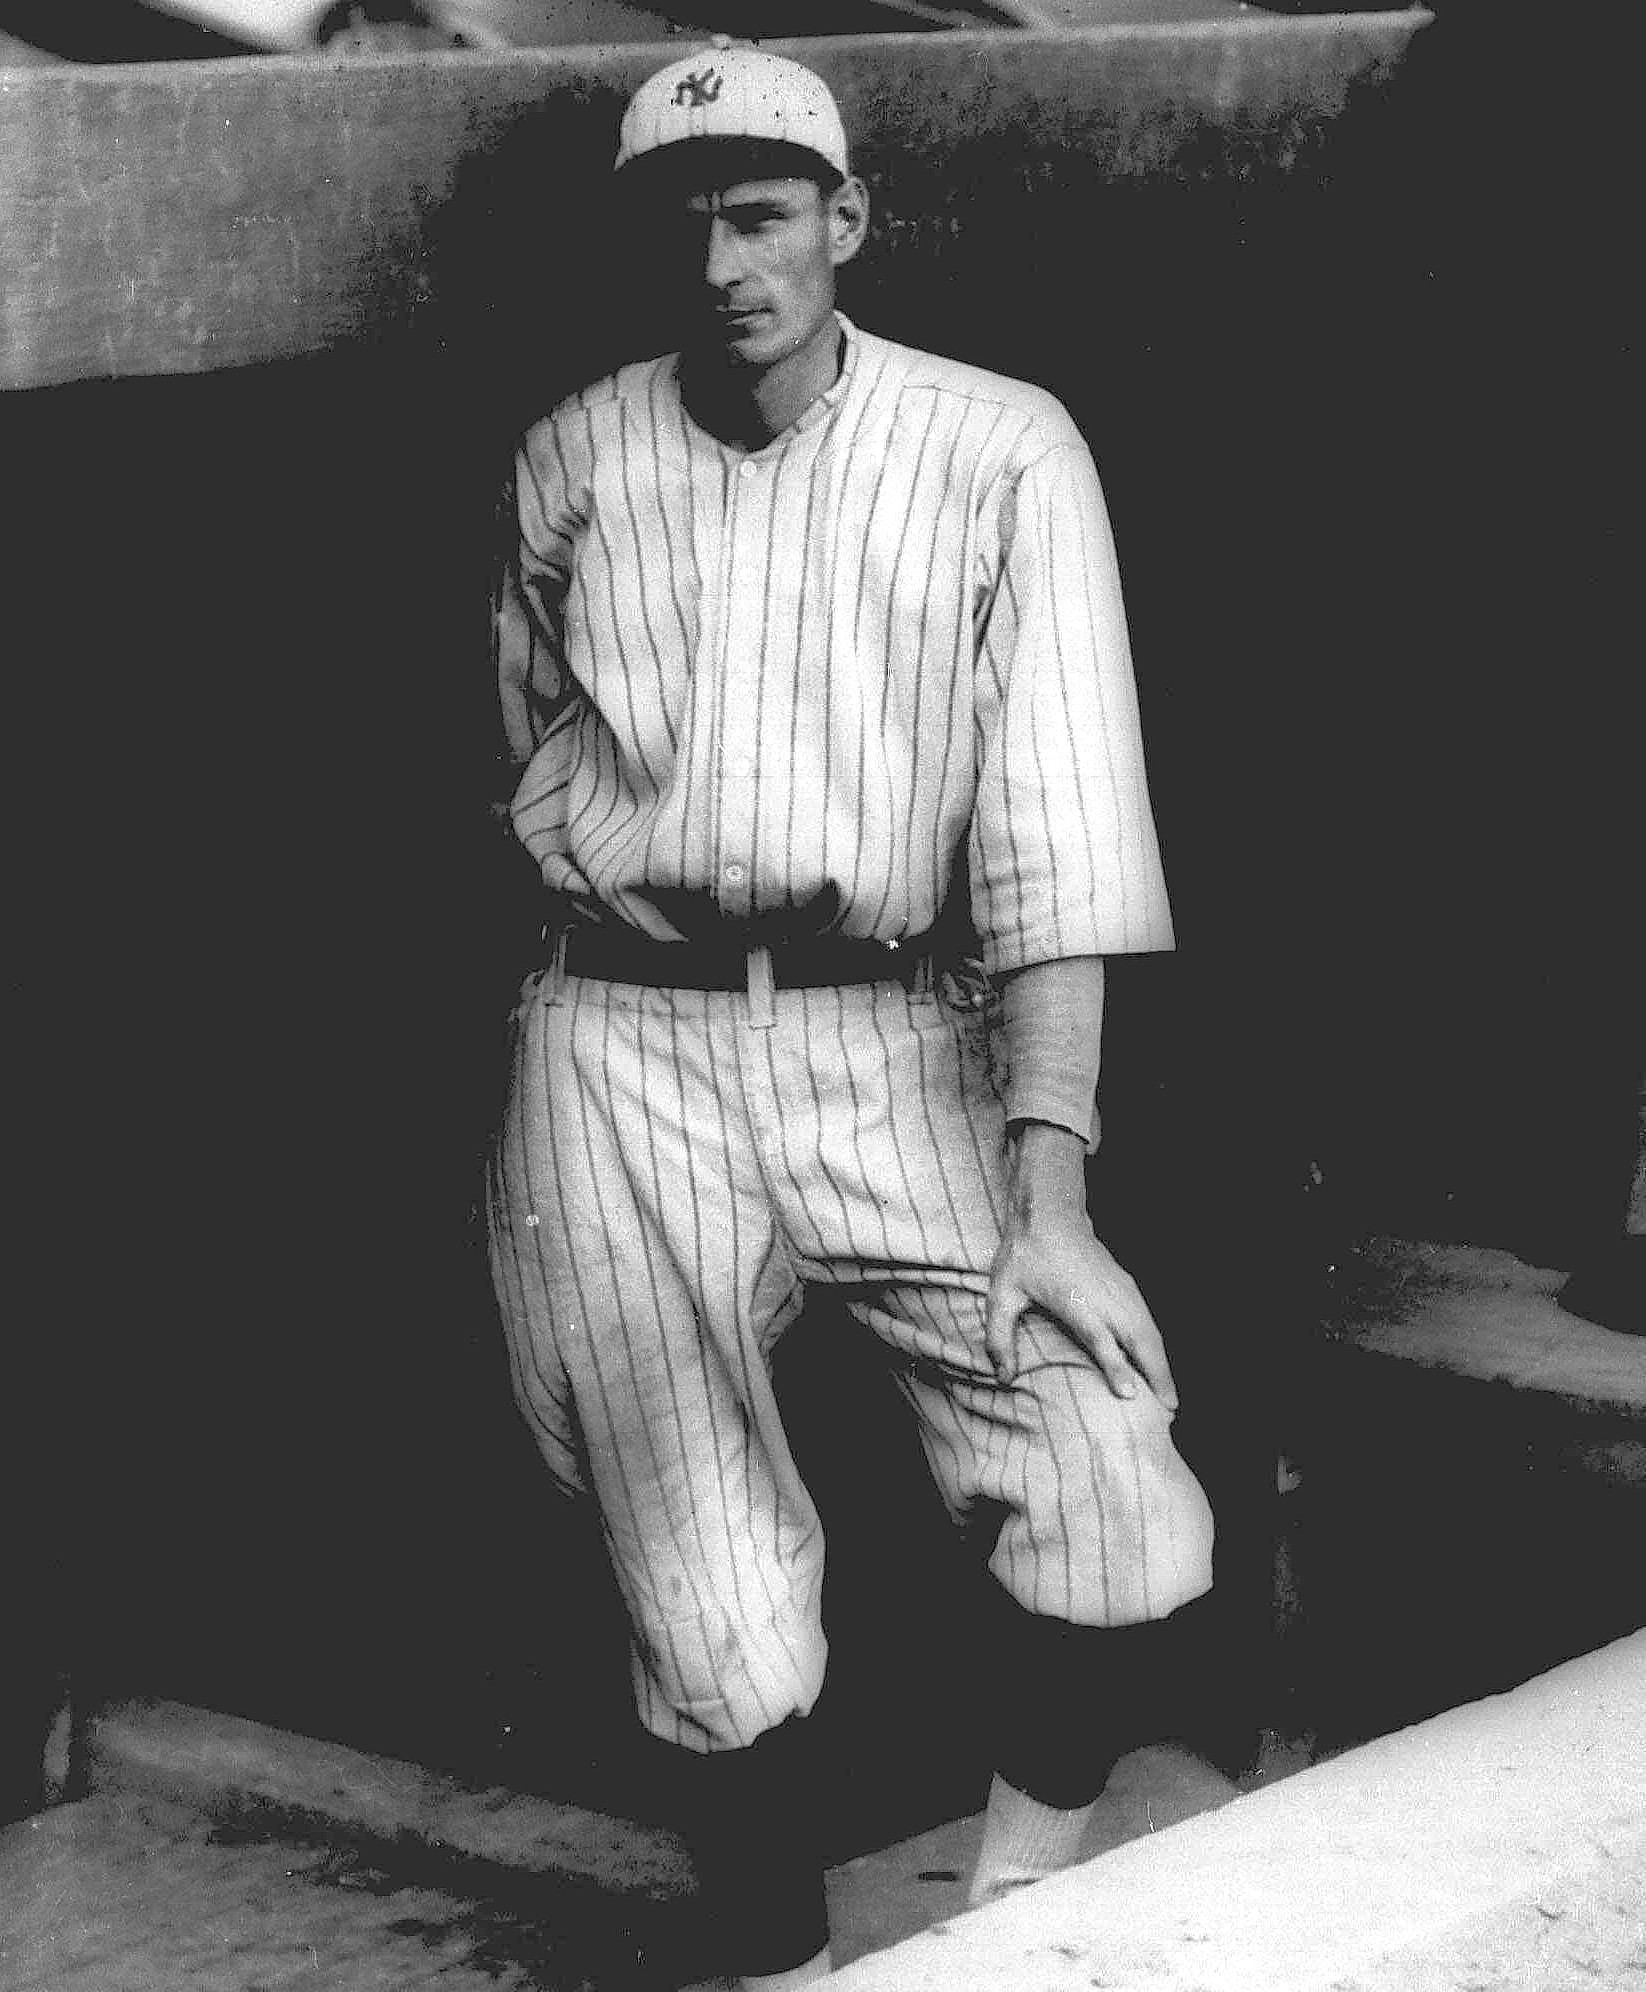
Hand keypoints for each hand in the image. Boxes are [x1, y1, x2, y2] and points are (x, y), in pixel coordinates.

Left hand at [983, 1124, 1177, 1407]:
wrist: (1050, 1214)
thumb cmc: (1025, 1255)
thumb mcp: (1002, 1293)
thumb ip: (999, 1336)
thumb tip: (1002, 1377)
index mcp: (1075, 1300)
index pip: (1101, 1338)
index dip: (1116, 1366)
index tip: (1130, 1394)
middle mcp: (1104, 1296)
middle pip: (1139, 1338)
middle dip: (1157, 1374)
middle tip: (1169, 1410)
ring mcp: (1120, 1289)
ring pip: (1150, 1330)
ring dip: (1163, 1362)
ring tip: (1171, 1396)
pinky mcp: (1126, 1284)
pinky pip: (1148, 1319)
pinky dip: (1158, 1344)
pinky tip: (1160, 1363)